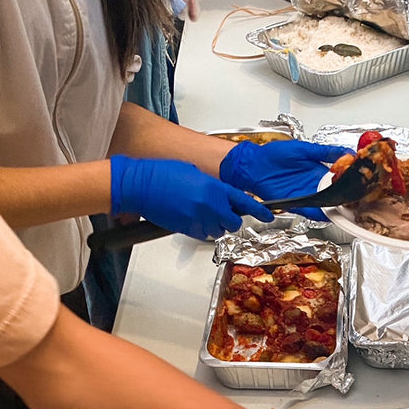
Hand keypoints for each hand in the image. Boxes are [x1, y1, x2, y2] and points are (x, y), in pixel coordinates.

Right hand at [110, 156, 272, 239]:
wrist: (140, 185)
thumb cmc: (162, 174)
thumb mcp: (195, 173)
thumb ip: (213, 186)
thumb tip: (221, 195)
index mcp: (214, 188)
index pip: (244, 202)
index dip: (259, 210)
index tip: (268, 215)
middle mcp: (209, 206)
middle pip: (233, 222)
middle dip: (231, 219)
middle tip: (223, 213)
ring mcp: (198, 220)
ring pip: (218, 231)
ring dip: (215, 225)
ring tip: (202, 214)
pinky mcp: (186, 230)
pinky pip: (203, 235)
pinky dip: (202, 230)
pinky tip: (192, 219)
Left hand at [220, 140, 351, 220]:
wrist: (254, 164)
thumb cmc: (274, 154)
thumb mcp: (304, 149)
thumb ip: (325, 151)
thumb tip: (347, 151)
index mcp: (319, 170)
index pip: (340, 178)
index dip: (352, 182)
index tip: (364, 184)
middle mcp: (315, 185)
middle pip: (336, 195)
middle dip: (348, 200)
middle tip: (361, 202)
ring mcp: (307, 195)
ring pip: (326, 205)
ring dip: (337, 209)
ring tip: (350, 211)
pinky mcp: (296, 204)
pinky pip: (311, 212)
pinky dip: (320, 215)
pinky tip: (330, 215)